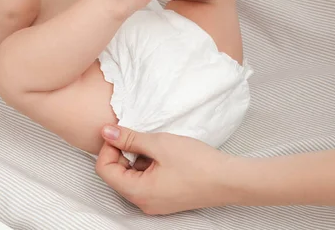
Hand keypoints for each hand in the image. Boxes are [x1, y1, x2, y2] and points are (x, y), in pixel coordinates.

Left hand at [95, 125, 240, 214]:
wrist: (230, 179)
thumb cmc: (197, 164)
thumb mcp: (159, 144)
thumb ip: (129, 138)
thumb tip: (106, 132)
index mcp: (137, 192)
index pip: (104, 169)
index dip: (108, 148)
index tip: (120, 133)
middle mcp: (143, 202)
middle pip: (116, 174)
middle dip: (122, 152)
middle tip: (137, 136)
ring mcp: (154, 202)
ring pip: (131, 176)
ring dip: (136, 157)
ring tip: (155, 145)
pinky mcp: (164, 198)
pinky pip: (145, 180)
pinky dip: (148, 165)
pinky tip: (164, 154)